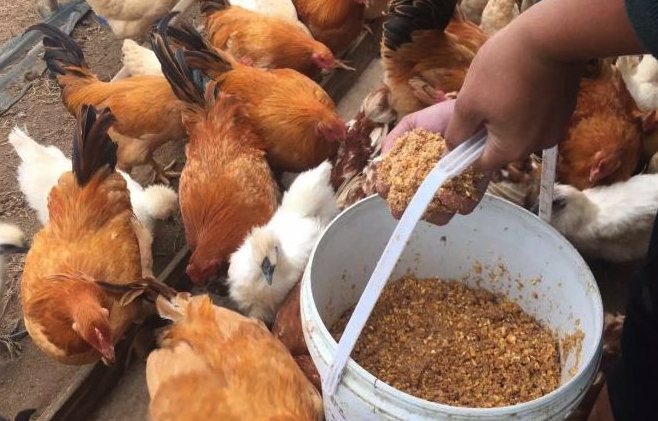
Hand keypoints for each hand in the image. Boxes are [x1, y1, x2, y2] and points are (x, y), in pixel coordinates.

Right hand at [379, 100, 490, 224]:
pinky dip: (454, 205)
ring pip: (439, 216)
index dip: (390, 195)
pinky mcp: (473, 191)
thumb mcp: (411, 125)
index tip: (387, 189)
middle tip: (407, 199)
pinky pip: (464, 207)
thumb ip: (393, 141)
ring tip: (430, 194)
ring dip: (431, 211)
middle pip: (416, 211)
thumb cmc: (440, 118)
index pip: (397, 194)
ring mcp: (453, 192)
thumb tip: (382, 164)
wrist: (471, 112)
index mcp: (414, 175)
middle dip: (409, 208)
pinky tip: (447, 192)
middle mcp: (432, 187)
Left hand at [445, 25, 582, 170]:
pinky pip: (539, 117)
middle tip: (482, 100)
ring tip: (503, 88)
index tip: (463, 125)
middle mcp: (536, 146)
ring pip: (521, 131)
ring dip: (509, 117)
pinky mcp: (566, 111)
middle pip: (503, 147)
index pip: (481, 163)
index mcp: (511, 150)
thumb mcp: (468, 102)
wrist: (552, 36)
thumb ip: (457, 131)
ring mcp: (555, 129)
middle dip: (489, 129)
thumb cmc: (503, 69)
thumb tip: (452, 147)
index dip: (467, 148)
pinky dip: (528, 107)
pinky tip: (522, 84)